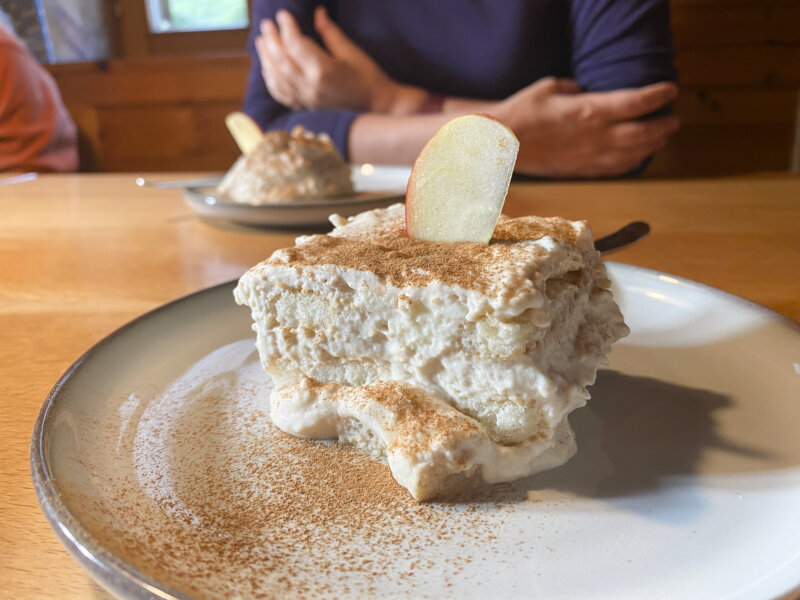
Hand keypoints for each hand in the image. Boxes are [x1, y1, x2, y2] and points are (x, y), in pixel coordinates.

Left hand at [255, 7, 426, 113]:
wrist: (378, 109)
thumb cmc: (369, 79)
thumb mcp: (352, 52)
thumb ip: (330, 33)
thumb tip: (317, 13)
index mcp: (323, 71)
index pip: (296, 44)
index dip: (286, 28)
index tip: (283, 15)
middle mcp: (311, 87)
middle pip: (282, 60)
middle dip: (272, 40)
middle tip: (266, 25)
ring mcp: (307, 100)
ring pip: (278, 77)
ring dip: (267, 59)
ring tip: (261, 42)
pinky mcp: (307, 108)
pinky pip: (282, 95)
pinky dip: (271, 81)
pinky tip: (268, 69)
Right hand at [492, 78, 679, 176]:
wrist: (501, 145)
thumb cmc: (521, 113)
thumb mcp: (549, 87)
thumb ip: (573, 89)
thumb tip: (585, 92)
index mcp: (590, 111)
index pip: (636, 103)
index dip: (658, 96)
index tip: (671, 90)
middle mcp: (596, 136)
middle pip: (643, 134)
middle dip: (664, 127)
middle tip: (674, 120)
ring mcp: (590, 157)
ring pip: (633, 155)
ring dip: (652, 147)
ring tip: (661, 139)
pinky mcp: (581, 171)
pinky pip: (615, 170)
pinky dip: (632, 164)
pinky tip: (637, 158)